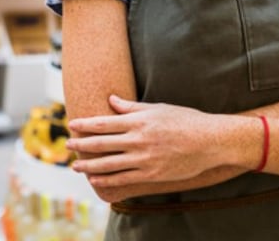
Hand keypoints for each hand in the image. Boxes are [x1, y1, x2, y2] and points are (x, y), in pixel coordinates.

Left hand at [67, 95, 237, 188]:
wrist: (210, 141)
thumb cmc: (186, 120)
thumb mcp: (159, 108)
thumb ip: (133, 107)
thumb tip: (112, 100)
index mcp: (140, 120)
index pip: (104, 122)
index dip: (85, 125)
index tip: (72, 125)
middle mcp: (138, 140)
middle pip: (101, 143)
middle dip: (81, 145)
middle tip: (68, 146)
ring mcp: (144, 159)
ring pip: (108, 164)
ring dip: (88, 165)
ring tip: (75, 165)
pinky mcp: (151, 175)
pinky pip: (122, 178)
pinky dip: (106, 179)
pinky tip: (95, 178)